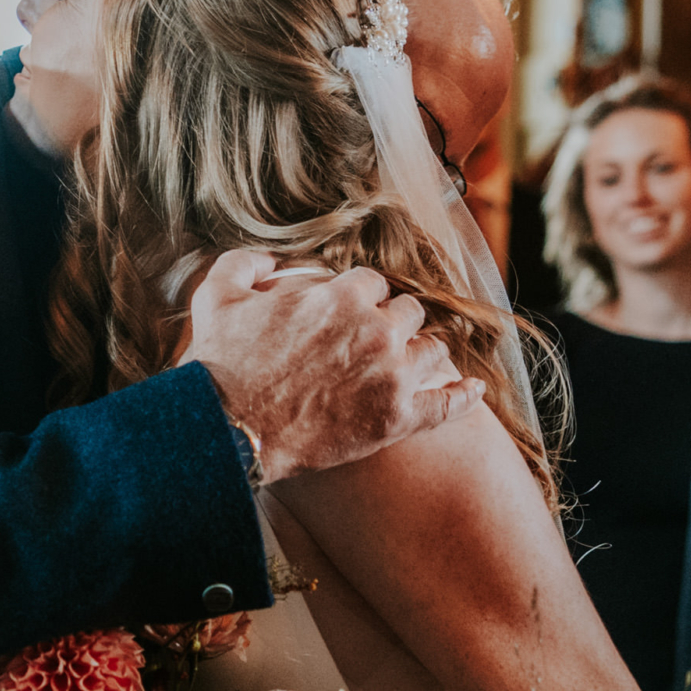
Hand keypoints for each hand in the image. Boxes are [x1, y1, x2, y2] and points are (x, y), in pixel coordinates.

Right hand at [183, 250, 484, 483]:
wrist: (225, 431)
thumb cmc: (220, 365)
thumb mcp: (216, 297)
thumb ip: (245, 263)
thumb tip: (269, 259)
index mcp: (341, 297)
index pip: (374, 284)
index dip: (362, 299)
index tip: (351, 314)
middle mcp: (375, 331)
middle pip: (409, 313)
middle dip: (394, 322)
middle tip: (375, 341)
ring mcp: (391, 376)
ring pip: (432, 350)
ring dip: (420, 354)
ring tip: (408, 365)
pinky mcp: (396, 420)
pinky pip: (447, 405)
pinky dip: (463, 396)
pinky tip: (473, 390)